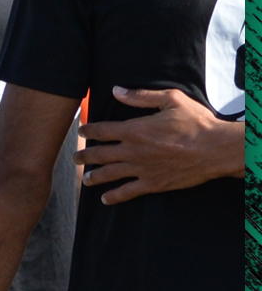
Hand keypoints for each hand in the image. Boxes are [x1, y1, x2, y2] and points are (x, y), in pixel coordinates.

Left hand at [76, 86, 243, 203]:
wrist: (215, 149)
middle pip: (101, 154)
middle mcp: (134, 151)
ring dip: (95, 177)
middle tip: (75, 158)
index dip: (89, 130)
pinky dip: (114, 196)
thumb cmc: (196, 122)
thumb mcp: (171, 100)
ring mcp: (142, 169)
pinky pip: (128, 192)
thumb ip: (141, 96)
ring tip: (85, 179)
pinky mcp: (153, 183)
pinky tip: (105, 199)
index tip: (82, 131)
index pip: (103, 130)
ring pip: (110, 174)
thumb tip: (117, 91)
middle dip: (85, 156)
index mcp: (136, 129)